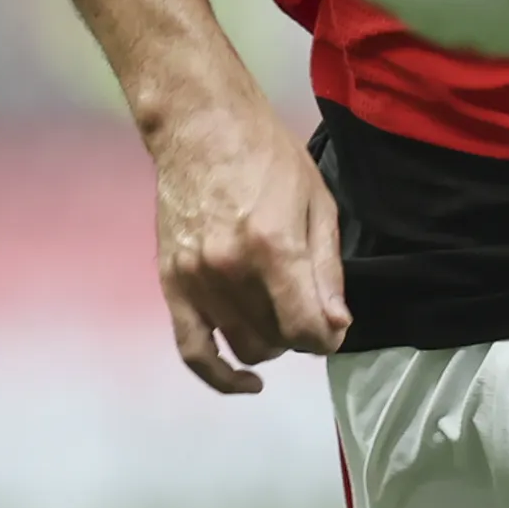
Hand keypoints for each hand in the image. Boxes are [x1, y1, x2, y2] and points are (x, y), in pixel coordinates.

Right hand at [147, 93, 350, 393]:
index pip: (306, 329)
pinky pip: (192, 349)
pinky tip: (245, 381)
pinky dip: (218, 375)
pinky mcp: (172, 282)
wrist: (201, 126)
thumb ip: (327, 270)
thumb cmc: (268, 155)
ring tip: (279, 320)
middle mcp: (230, 271)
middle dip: (300, 337)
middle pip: (275, 341)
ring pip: (241, 346)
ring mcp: (196, 280)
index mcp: (273, 248)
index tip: (333, 327)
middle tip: (307, 313)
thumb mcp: (317, 203)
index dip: (328, 337)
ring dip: (269, 345)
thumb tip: (336, 326)